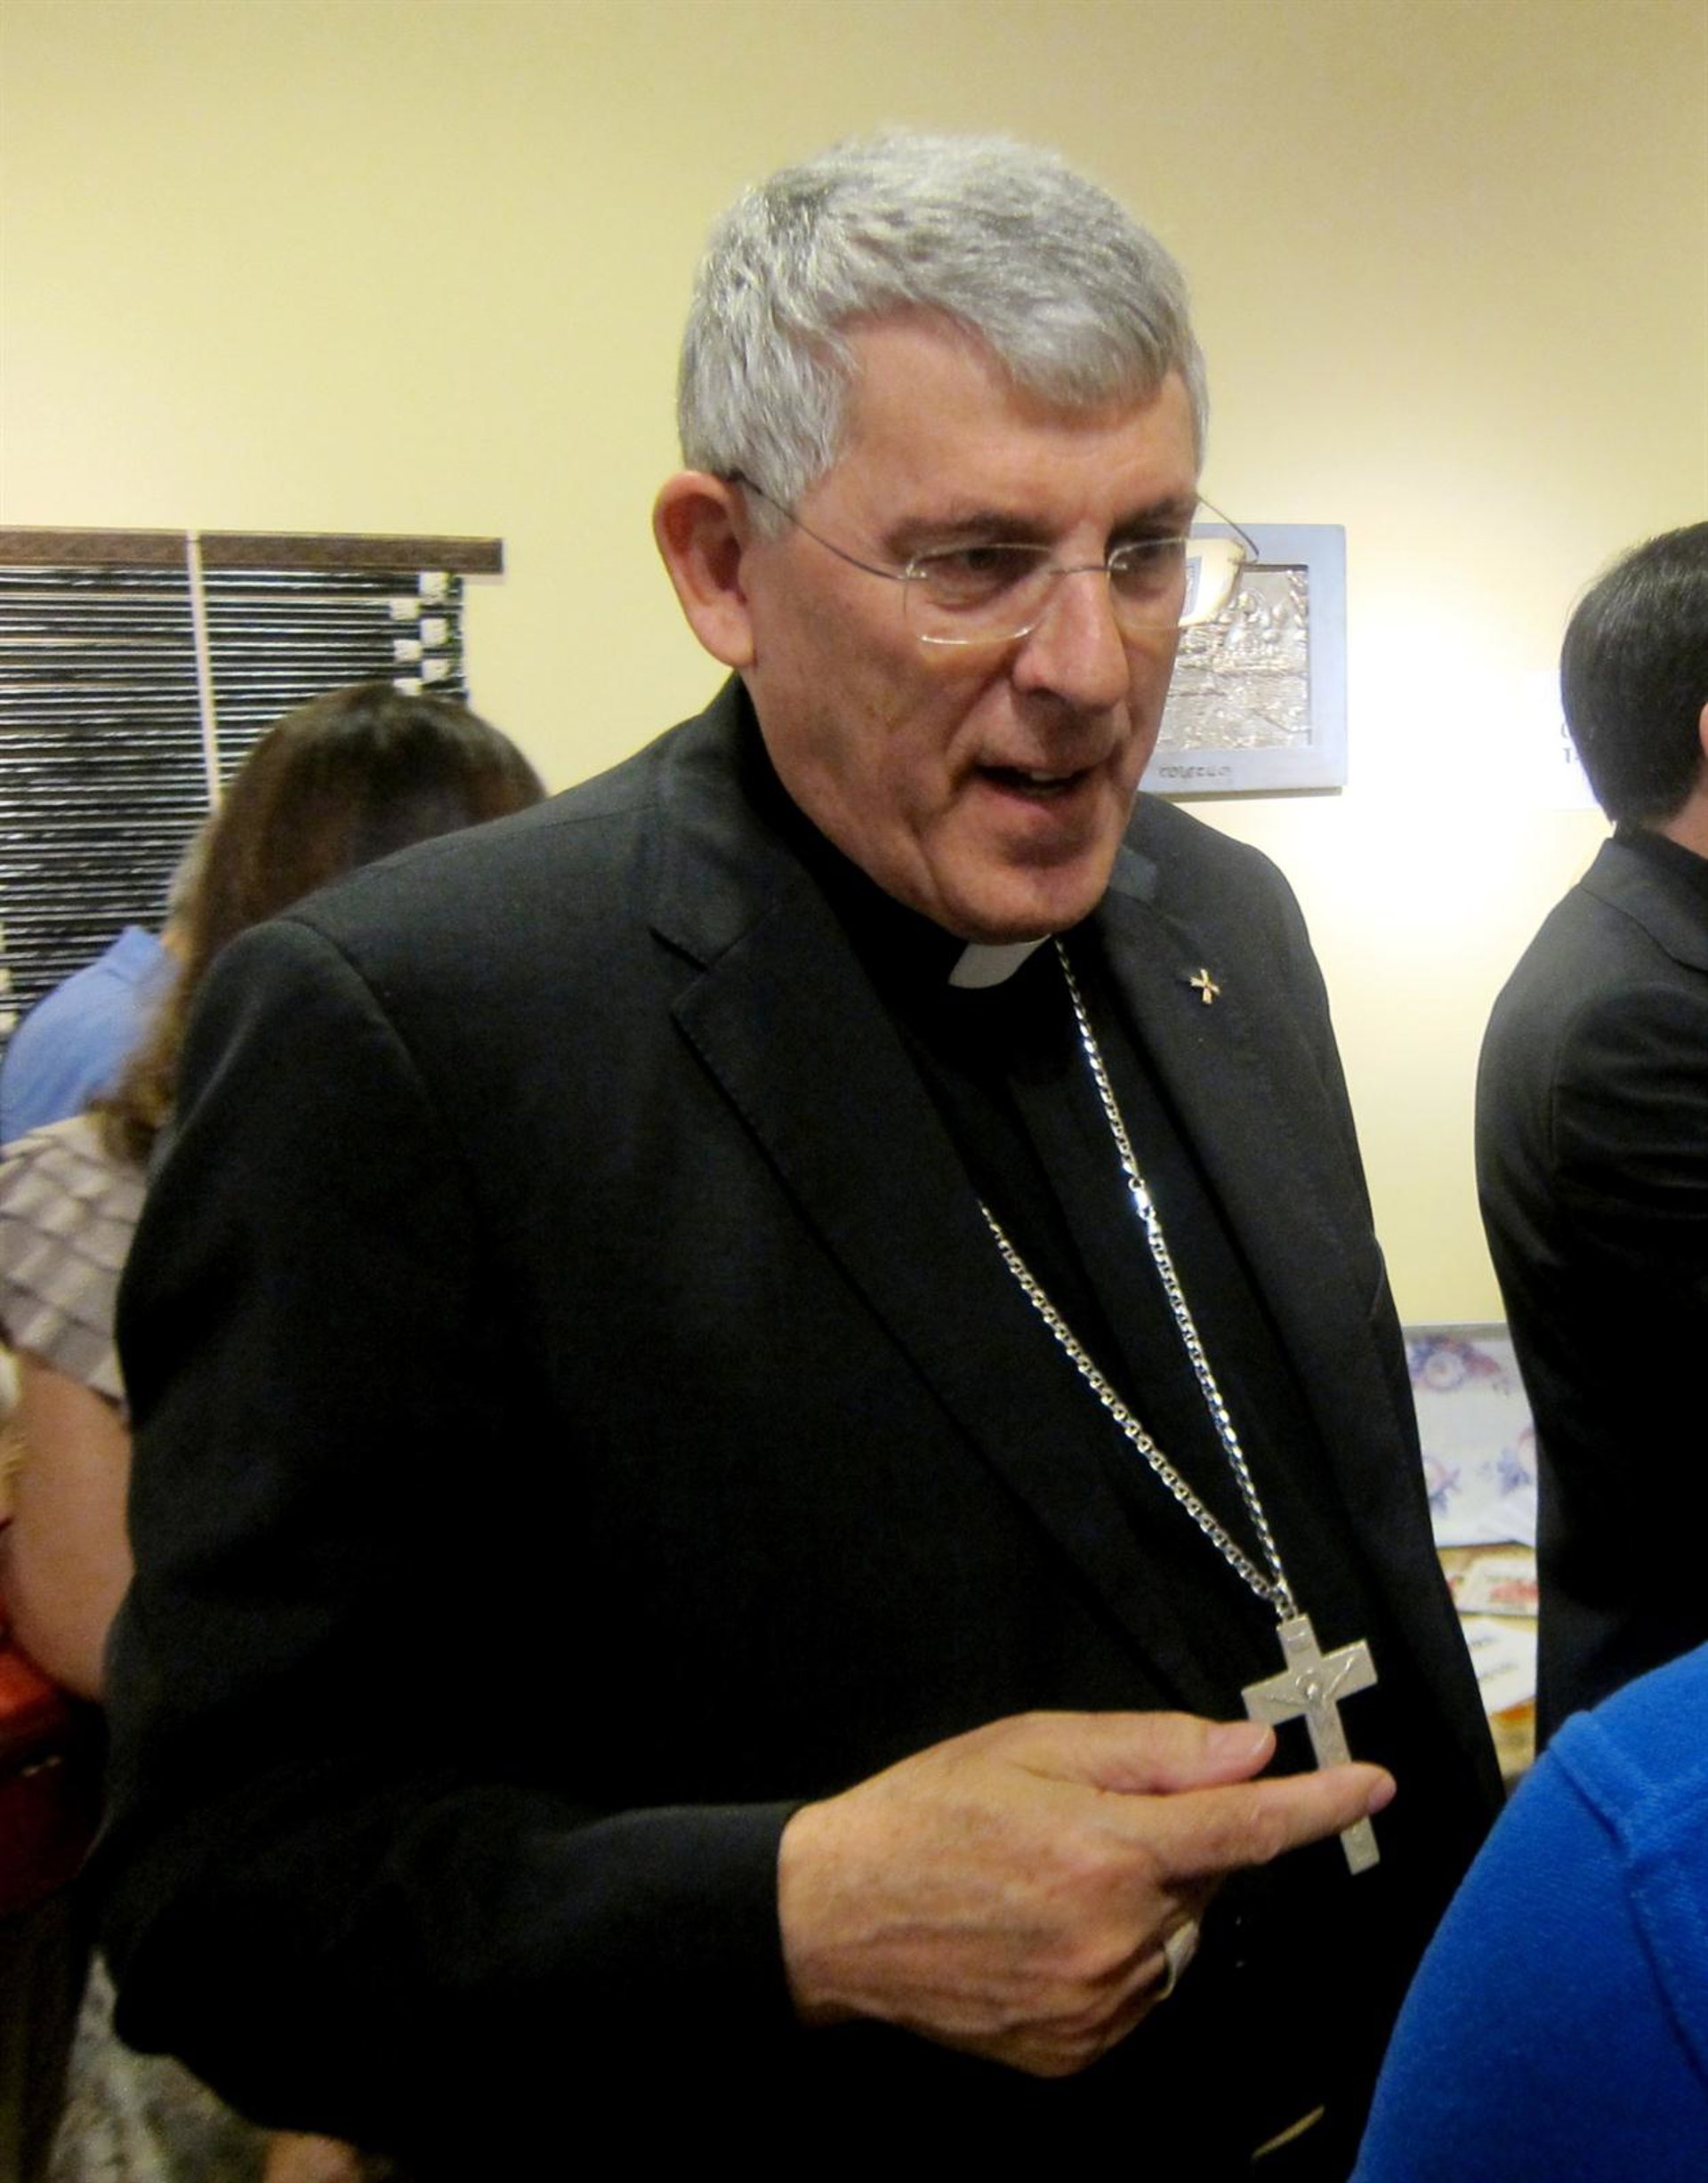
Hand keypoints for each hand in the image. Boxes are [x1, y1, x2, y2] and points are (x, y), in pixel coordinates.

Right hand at [777, 1709, 1393, 2076]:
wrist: (837, 1916)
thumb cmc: (930, 1812)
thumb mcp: (1031, 1744)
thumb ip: (1150, 1749)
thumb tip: (1250, 1751)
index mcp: (1105, 1851)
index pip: (1244, 1828)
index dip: (1317, 1807)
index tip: (1374, 1784)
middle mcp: (1115, 1940)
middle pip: (1203, 1881)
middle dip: (1175, 1843)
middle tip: (1088, 1818)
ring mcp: (1097, 2007)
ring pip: (1174, 1940)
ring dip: (1145, 1903)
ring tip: (1051, 1876)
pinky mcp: (1077, 2049)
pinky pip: (1137, 1991)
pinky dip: (1116, 1954)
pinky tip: (1045, 1927)